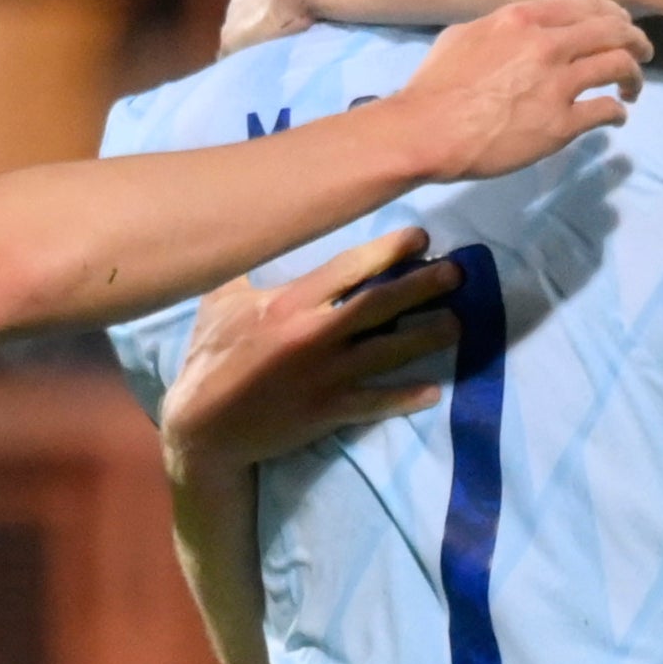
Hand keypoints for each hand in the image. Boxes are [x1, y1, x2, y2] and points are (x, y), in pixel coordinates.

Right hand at [162, 227, 464, 481]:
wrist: (204, 429)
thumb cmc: (209, 359)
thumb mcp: (218, 304)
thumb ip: (244, 271)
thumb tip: (251, 234)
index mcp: (289, 304)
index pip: (349, 269)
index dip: (389, 251)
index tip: (421, 237)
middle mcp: (314, 336)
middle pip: (381, 305)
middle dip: (423, 286)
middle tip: (457, 273)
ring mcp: (325, 376)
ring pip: (389, 351)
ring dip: (428, 336)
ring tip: (458, 324)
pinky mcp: (329, 412)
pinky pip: (377, 403)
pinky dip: (407, 396)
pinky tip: (435, 389)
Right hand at [391, 0, 645, 181]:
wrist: (426, 132)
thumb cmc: (434, 87)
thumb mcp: (464, 36)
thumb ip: (500, 28)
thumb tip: (516, 32)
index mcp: (522, 18)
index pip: (586, 5)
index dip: (612, 14)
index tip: (620, 25)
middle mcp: (547, 44)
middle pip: (614, 31)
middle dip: (636, 40)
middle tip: (642, 53)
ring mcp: (557, 84)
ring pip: (619, 65)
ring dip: (634, 76)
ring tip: (633, 88)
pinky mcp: (560, 124)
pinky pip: (605, 110)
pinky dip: (617, 112)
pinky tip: (616, 116)